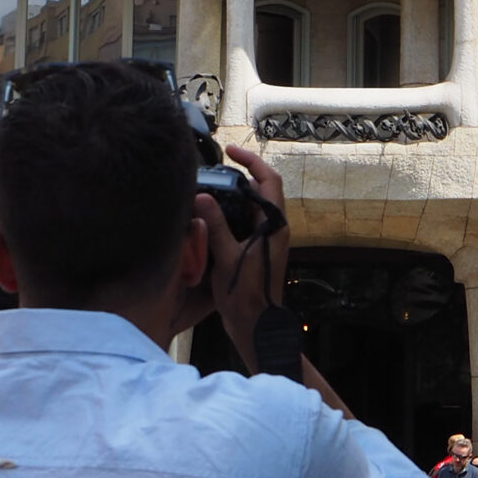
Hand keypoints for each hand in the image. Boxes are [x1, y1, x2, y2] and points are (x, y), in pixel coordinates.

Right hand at [192, 146, 291, 370]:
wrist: (256, 326)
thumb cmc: (246, 295)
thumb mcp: (226, 257)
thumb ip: (216, 225)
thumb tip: (203, 196)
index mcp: (274, 225)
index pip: (268, 180)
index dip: (251, 161)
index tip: (231, 151)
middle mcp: (274, 228)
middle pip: (259, 190)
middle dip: (238, 177)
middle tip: (214, 171)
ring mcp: (266, 239)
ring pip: (251, 207)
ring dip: (232, 196)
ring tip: (208, 191)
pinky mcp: (256, 250)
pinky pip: (244, 222)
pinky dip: (229, 214)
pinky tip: (209, 218)